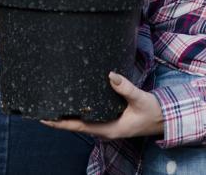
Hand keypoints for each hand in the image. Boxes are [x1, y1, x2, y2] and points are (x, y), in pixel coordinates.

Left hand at [41, 72, 163, 139]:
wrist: (165, 119)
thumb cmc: (154, 112)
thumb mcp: (141, 99)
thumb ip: (126, 88)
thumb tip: (111, 75)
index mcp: (108, 130)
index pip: (78, 127)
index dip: (60, 122)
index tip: (43, 116)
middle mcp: (104, 130)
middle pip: (75, 125)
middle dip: (58, 118)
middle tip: (40, 105)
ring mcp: (106, 125)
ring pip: (81, 122)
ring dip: (66, 114)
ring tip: (50, 103)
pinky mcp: (109, 119)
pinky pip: (88, 117)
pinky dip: (77, 111)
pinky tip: (71, 102)